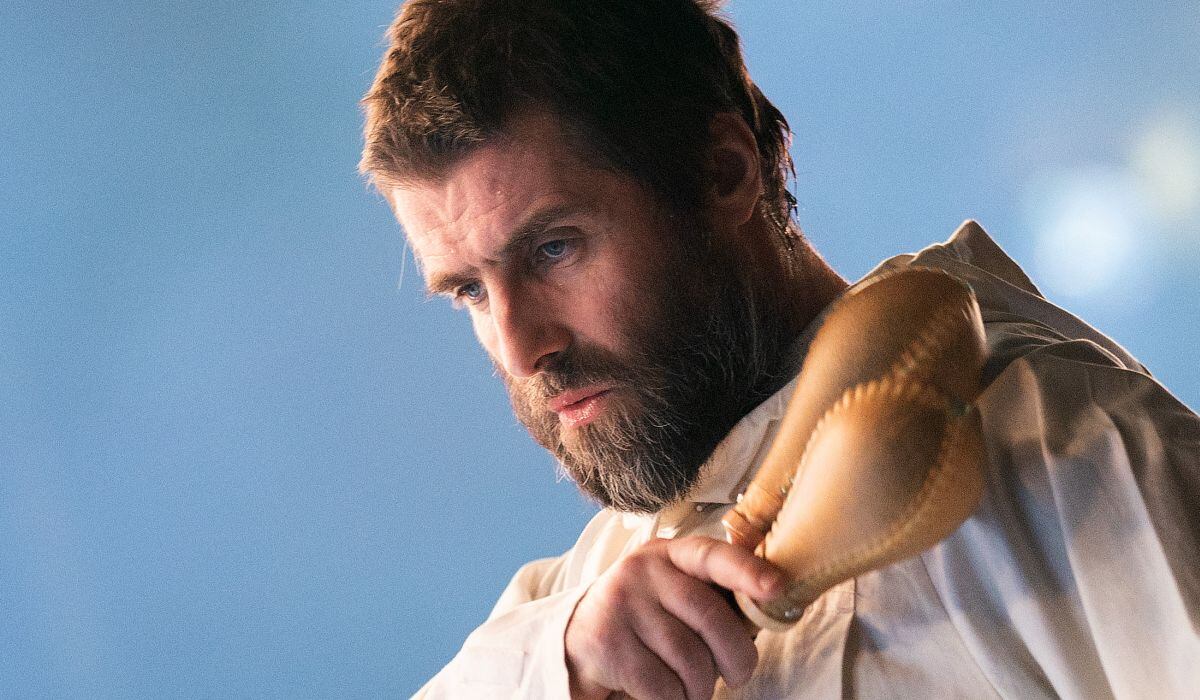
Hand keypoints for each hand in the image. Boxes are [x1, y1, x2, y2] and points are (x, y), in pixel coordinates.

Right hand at [565, 535, 786, 699]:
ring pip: (689, 658)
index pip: (712, 555)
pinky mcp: (606, 643)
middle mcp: (641, 572)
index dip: (746, 570)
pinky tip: (663, 695)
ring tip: (691, 688)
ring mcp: (620, 605)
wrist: (573, 645)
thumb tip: (763, 614)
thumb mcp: (670, 598)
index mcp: (667, 556)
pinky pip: (662, 685)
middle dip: (736, 657)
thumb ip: (708, 597)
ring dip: (700, 687)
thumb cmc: (641, 625)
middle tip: (737, 676)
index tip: (776, 587)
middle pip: (709, 616)